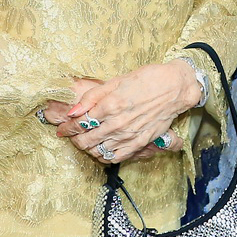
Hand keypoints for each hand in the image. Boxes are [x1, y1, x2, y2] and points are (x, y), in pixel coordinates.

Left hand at [44, 80, 178, 161]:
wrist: (174, 88)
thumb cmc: (146, 79)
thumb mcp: (116, 81)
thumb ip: (92, 97)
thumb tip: (73, 111)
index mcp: (110, 105)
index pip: (80, 122)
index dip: (67, 127)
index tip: (63, 128)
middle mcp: (118, 123)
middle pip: (86, 139)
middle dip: (74, 139)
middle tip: (71, 136)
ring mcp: (129, 135)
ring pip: (99, 151)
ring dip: (87, 148)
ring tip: (85, 142)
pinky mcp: (140, 143)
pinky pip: (116, 158)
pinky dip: (104, 157)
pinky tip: (101, 151)